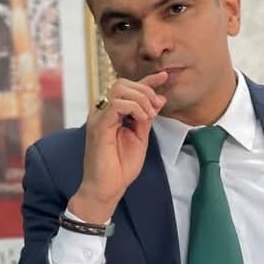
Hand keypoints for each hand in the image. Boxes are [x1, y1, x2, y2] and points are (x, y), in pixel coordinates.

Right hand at [69, 72, 168, 222]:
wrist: (107, 188)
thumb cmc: (120, 167)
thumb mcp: (140, 137)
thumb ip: (147, 118)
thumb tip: (159, 99)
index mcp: (111, 114)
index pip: (128, 89)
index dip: (147, 80)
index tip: (165, 76)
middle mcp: (102, 112)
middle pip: (122, 83)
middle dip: (144, 90)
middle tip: (155, 108)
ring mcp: (98, 118)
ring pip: (119, 89)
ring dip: (140, 99)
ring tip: (148, 116)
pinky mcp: (98, 126)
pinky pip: (116, 105)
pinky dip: (134, 108)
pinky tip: (141, 119)